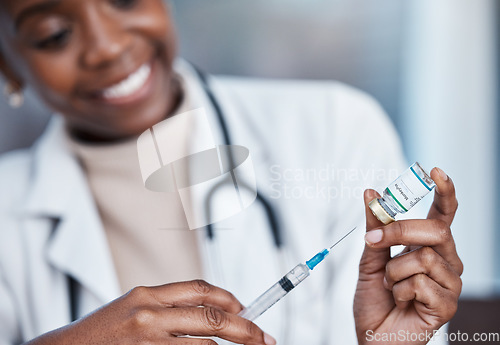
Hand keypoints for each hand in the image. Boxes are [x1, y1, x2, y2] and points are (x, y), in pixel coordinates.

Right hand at [25, 280, 276, 344]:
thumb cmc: (104, 332)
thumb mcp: (134, 306)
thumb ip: (169, 305)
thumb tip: (214, 310)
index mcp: (147, 295)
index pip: (199, 289)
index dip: (228, 298)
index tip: (245, 308)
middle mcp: (149, 315)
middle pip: (211, 317)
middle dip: (244, 328)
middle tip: (263, 337)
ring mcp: (148, 340)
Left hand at [354, 168, 462, 344]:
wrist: (372, 335)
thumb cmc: (375, 299)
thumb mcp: (369, 258)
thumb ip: (375, 227)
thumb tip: (371, 193)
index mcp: (429, 246)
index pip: (443, 215)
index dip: (444, 192)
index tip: (434, 171)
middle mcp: (446, 261)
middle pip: (435, 230)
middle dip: (399, 231)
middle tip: (374, 241)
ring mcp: (450, 284)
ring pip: (424, 258)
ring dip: (393, 271)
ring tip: (389, 286)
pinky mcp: (447, 305)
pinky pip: (420, 283)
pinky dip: (399, 291)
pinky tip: (400, 301)